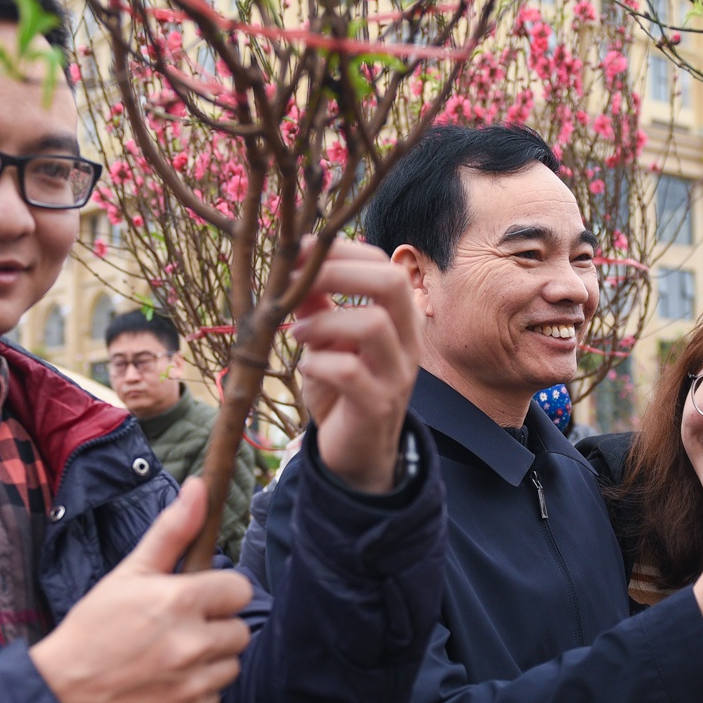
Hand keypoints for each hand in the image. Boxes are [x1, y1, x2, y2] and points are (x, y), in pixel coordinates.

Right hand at [30, 479, 252, 702]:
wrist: (59, 695)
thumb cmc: (92, 628)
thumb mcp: (128, 573)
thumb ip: (172, 531)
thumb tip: (201, 486)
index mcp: (181, 602)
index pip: (240, 590)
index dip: (217, 593)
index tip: (192, 600)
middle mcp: (194, 646)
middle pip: (239, 631)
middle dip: (214, 628)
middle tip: (175, 631)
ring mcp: (192, 688)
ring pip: (229, 668)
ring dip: (208, 663)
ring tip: (167, 659)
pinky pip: (211, 702)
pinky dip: (193, 695)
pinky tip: (161, 687)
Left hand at [289, 238, 421, 493]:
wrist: (357, 451)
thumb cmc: (343, 389)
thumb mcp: (327, 340)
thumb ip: (317, 304)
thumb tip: (295, 265)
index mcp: (399, 317)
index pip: (383, 264)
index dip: (341, 251)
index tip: (300, 253)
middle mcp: (407, 341)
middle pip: (392, 281)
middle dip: (339, 272)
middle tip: (298, 282)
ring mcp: (396, 374)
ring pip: (373, 324)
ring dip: (324, 320)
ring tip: (296, 333)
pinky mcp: (377, 406)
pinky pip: (350, 372)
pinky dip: (318, 362)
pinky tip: (305, 366)